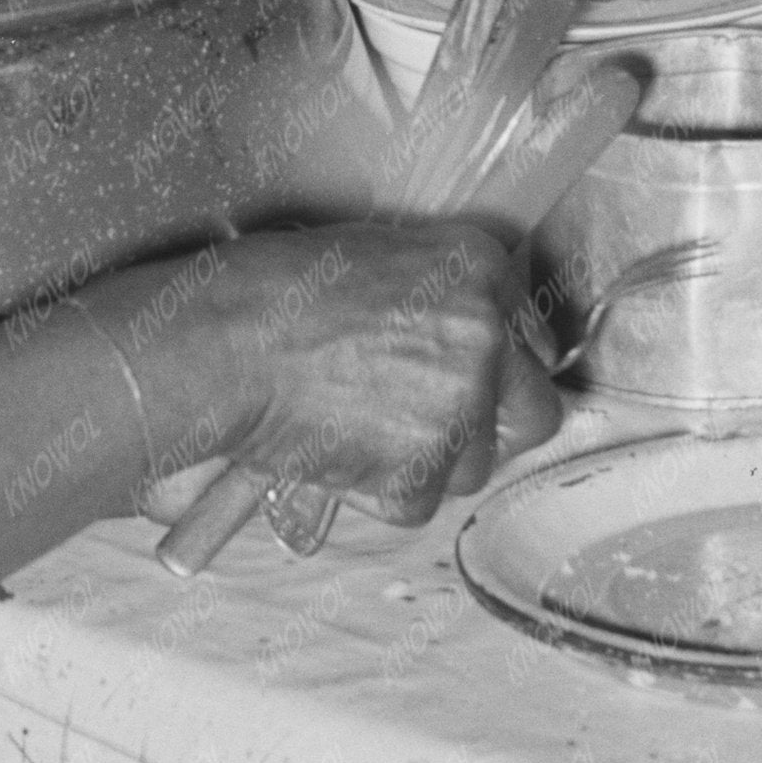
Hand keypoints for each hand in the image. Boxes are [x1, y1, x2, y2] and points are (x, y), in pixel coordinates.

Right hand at [129, 218, 562, 528]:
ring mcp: (459, 404)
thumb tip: (470, 346)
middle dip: (490, 429)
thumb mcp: (379, 260)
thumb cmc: (280, 293)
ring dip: (428, 462)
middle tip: (432, 426)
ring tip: (362, 430)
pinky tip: (338, 450)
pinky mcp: (421, 467)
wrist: (227, 342)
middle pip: (533, 413)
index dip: (500, 371)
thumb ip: (441, 298)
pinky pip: (419, 502)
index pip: (532, 341)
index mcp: (479, 268)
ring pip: (474, 467)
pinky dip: (380, 490)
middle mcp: (486, 335)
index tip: (474, 384)